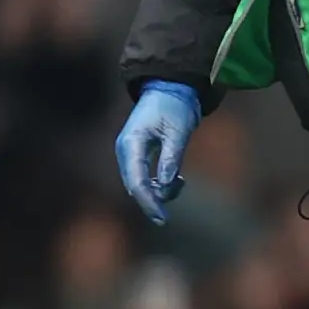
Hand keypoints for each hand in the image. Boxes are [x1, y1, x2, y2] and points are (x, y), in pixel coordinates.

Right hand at [115, 83, 203, 224]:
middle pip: (134, 186)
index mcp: (132, 144)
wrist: (169, 90)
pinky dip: (160, 183)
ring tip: (182, 181)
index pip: (136, 181)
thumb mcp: (178, 130)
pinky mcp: (138, 155)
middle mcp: (126, 151)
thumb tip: (166, 183)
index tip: (162, 218)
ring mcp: (130, 153)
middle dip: (153, 201)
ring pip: (140, 184)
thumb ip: (172, 156)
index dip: (148, 202)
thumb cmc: (174, 107)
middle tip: (166, 217)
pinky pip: (145, 177)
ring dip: (160, 190)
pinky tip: (178, 180)